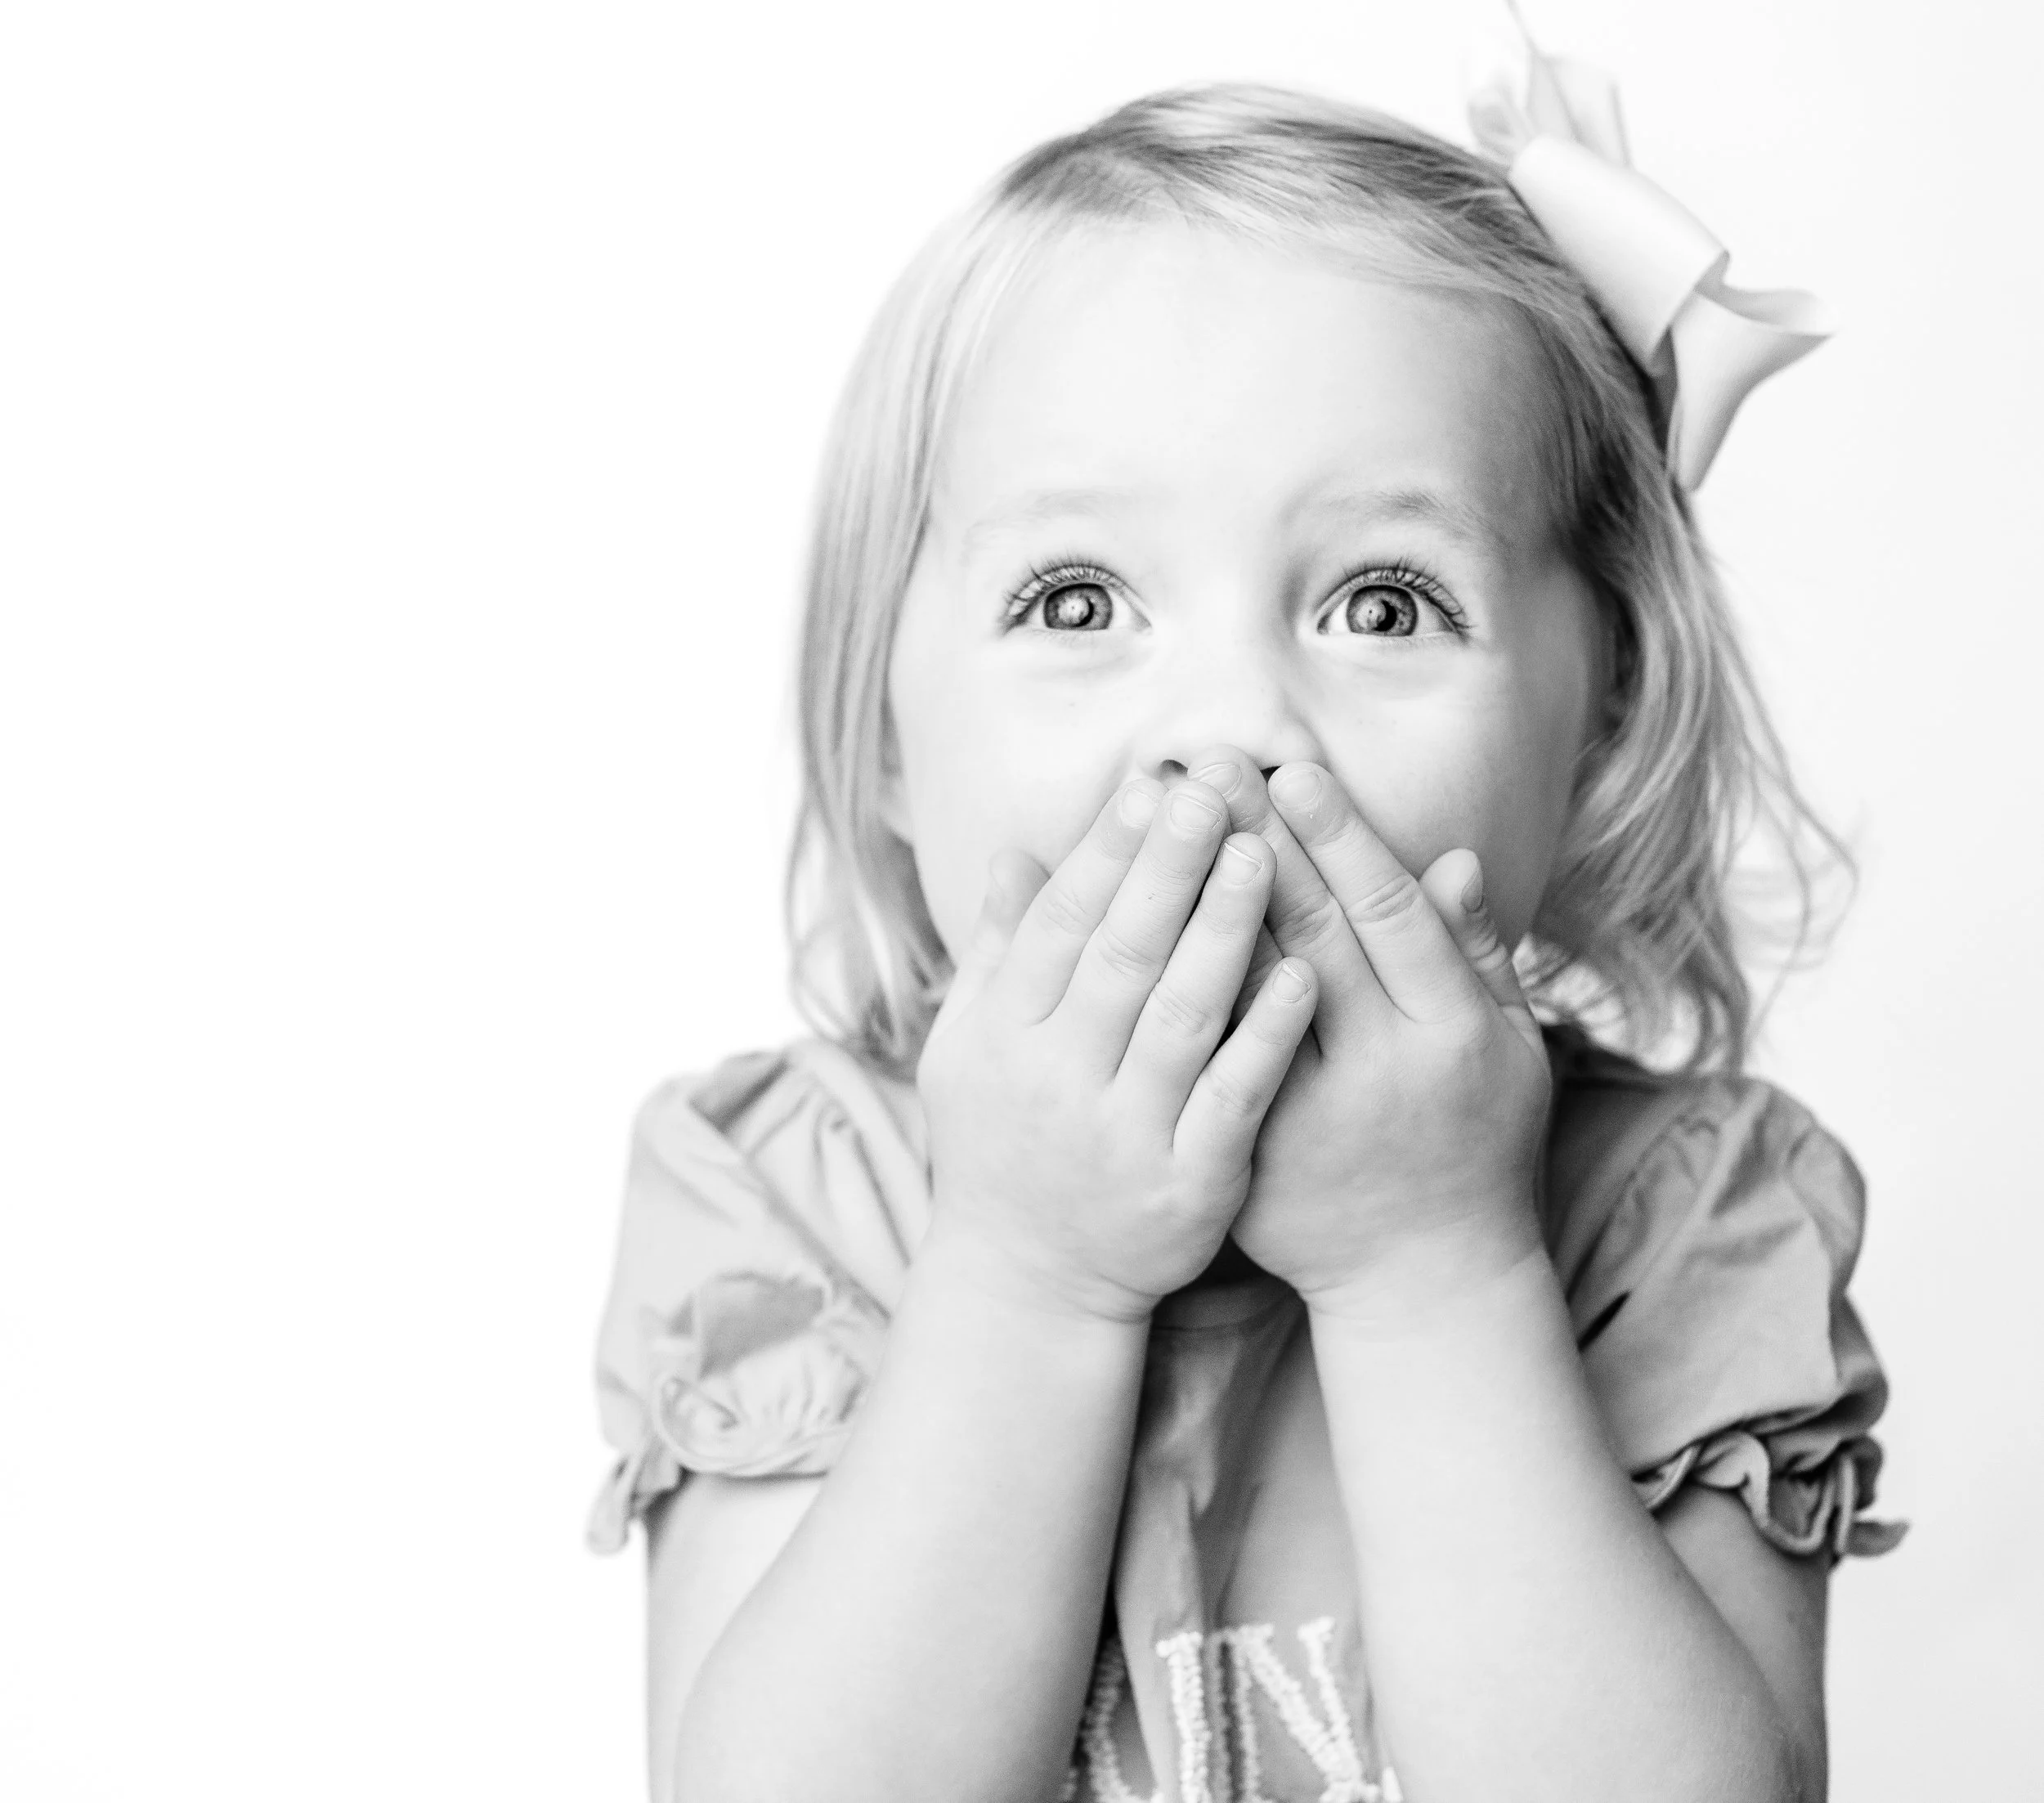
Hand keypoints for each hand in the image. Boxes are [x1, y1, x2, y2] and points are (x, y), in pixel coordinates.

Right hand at [915, 776, 1319, 1322]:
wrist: (1027, 1282)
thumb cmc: (1000, 1145)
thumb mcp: (969, 1049)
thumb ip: (1000, 953)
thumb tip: (1011, 853)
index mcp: (1004, 1034)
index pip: (1061, 923)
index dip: (1107, 851)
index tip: (1152, 784)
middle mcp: (1057, 1078)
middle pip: (1122, 953)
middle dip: (1171, 866)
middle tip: (1219, 788)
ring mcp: (1123, 1133)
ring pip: (1180, 1016)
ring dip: (1224, 931)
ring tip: (1265, 855)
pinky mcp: (1185, 1185)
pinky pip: (1232, 1098)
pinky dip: (1265, 1036)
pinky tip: (1304, 975)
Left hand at [1187, 748, 1551, 1321]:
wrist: (1423, 1278)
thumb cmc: (1477, 1141)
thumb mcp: (1510, 1048)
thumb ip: (1477, 954)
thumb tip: (1454, 857)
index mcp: (1450, 1035)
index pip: (1387, 918)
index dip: (1339, 841)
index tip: (1291, 770)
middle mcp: (1378, 1073)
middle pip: (1308, 941)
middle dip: (1256, 847)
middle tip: (1209, 766)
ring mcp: (1307, 1119)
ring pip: (1245, 998)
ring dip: (1200, 904)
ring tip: (1166, 825)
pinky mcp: (1250, 1155)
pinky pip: (1203, 1059)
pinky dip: (1175, 992)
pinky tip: (1140, 929)